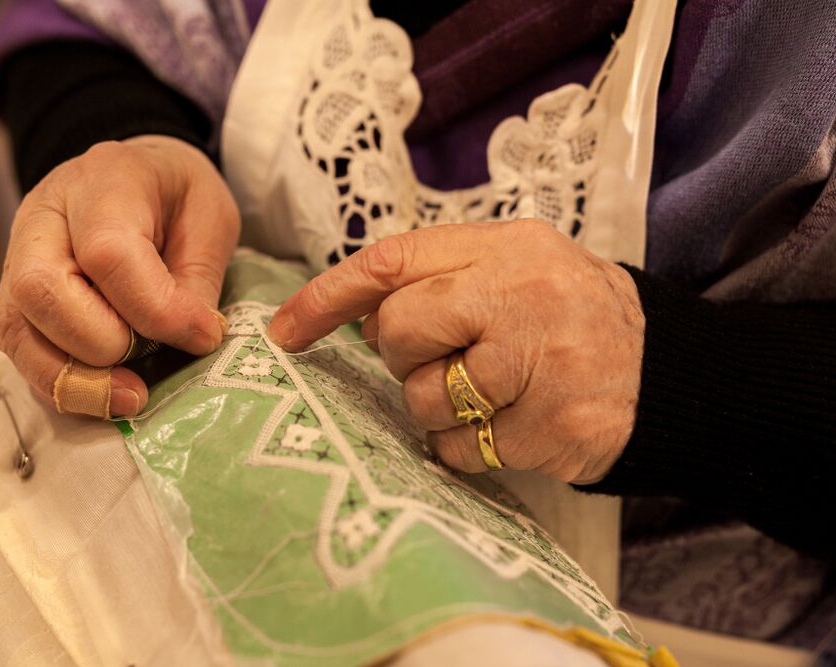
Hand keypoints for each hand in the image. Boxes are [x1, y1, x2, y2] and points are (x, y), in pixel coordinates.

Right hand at [0, 136, 238, 415]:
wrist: (131, 179)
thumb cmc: (176, 199)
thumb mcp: (211, 217)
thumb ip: (198, 277)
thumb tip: (191, 339)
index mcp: (103, 181)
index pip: (109, 253)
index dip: (157, 310)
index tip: (204, 335)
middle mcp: (43, 217)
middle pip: (40, 290)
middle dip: (102, 343)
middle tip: (153, 361)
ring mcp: (16, 258)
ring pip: (17, 329)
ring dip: (75, 379)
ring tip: (132, 396)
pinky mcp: (13, 301)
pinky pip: (19, 353)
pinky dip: (61, 385)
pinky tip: (105, 395)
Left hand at [267, 220, 643, 483]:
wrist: (666, 372)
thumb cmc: (572, 315)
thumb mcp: (518, 267)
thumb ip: (443, 278)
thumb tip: (362, 316)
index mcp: (504, 246)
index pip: (391, 261)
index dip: (327, 297)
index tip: (284, 330)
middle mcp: (518, 294)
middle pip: (398, 331)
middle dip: (403, 356)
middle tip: (446, 358)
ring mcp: (536, 363)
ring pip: (422, 397)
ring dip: (436, 407)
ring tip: (487, 394)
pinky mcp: (548, 426)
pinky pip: (458, 447)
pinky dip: (465, 445)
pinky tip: (507, 424)